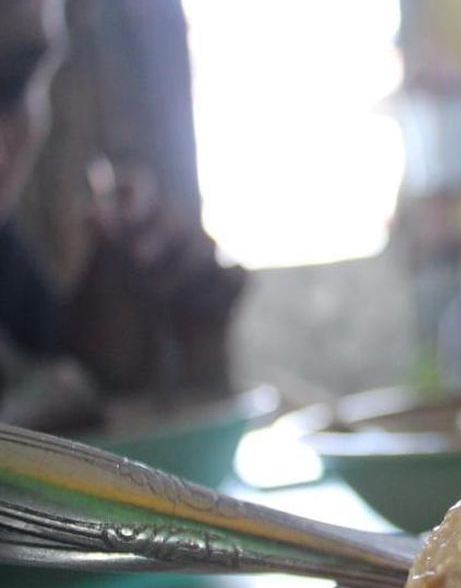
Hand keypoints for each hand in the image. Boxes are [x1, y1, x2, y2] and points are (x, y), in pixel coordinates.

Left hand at [66, 156, 244, 392]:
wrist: (140, 397)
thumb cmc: (106, 350)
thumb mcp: (94, 302)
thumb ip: (103, 254)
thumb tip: (99, 207)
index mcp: (122, 239)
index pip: (139, 189)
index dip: (139, 199)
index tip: (129, 230)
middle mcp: (161, 248)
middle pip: (179, 215)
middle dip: (164, 242)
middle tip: (145, 276)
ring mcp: (196, 272)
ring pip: (209, 242)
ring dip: (188, 272)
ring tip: (167, 305)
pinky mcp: (225, 296)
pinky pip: (238, 273)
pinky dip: (221, 291)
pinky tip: (199, 314)